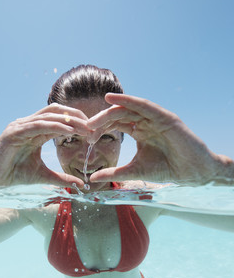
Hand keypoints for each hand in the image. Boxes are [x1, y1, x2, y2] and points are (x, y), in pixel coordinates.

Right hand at [0, 104, 91, 188]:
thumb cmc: (13, 175)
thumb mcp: (43, 176)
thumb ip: (61, 178)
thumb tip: (80, 185)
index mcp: (35, 131)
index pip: (59, 119)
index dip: (77, 122)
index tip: (94, 131)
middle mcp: (28, 124)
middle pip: (57, 112)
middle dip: (77, 117)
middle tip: (94, 126)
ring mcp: (19, 126)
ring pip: (49, 116)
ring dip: (69, 121)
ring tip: (86, 128)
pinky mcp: (13, 132)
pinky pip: (38, 125)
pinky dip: (55, 126)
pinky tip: (69, 132)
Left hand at [87, 93, 226, 184]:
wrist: (191, 172)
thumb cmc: (166, 169)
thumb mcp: (134, 170)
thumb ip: (114, 172)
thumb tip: (91, 178)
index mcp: (139, 131)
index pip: (115, 124)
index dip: (100, 129)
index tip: (86, 137)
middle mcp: (145, 121)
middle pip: (118, 115)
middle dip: (101, 120)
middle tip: (85, 128)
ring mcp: (155, 118)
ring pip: (128, 109)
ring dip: (109, 111)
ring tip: (93, 118)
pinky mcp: (164, 116)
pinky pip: (143, 105)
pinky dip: (128, 100)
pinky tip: (112, 98)